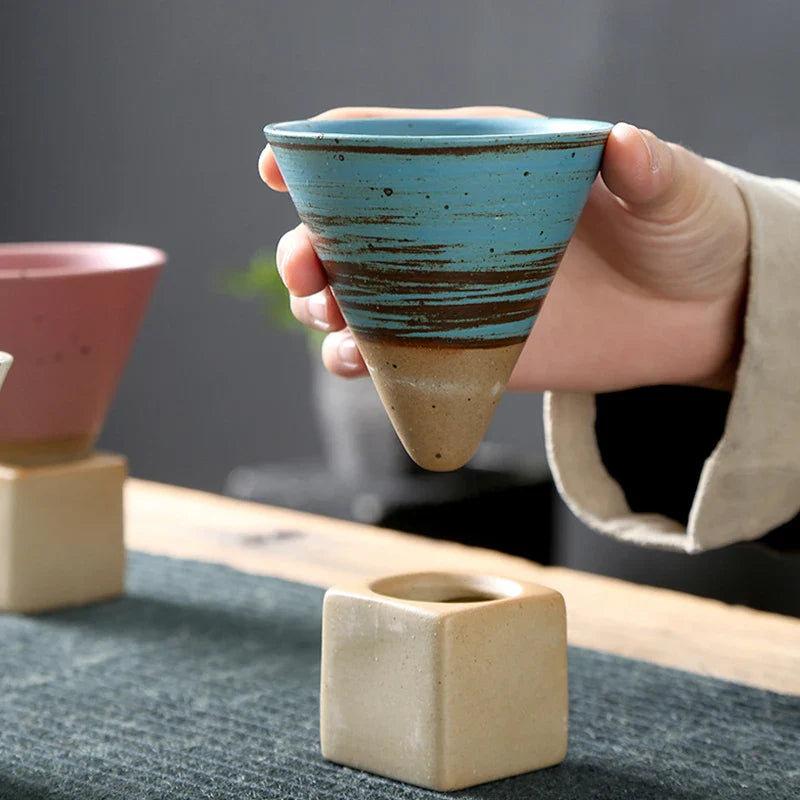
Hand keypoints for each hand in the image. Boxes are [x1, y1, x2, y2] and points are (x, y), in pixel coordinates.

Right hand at [258, 106, 748, 392]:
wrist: (694, 313)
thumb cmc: (683, 231)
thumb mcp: (673, 192)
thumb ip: (647, 170)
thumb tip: (623, 145)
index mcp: (481, 168)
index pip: (386, 148)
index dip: (322, 154)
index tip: (276, 167)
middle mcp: (451, 230)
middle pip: (348, 231)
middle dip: (306, 246)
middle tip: (306, 269)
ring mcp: (451, 294)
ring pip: (356, 298)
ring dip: (323, 307)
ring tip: (331, 319)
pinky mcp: (465, 351)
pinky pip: (392, 360)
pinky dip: (360, 365)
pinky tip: (357, 365)